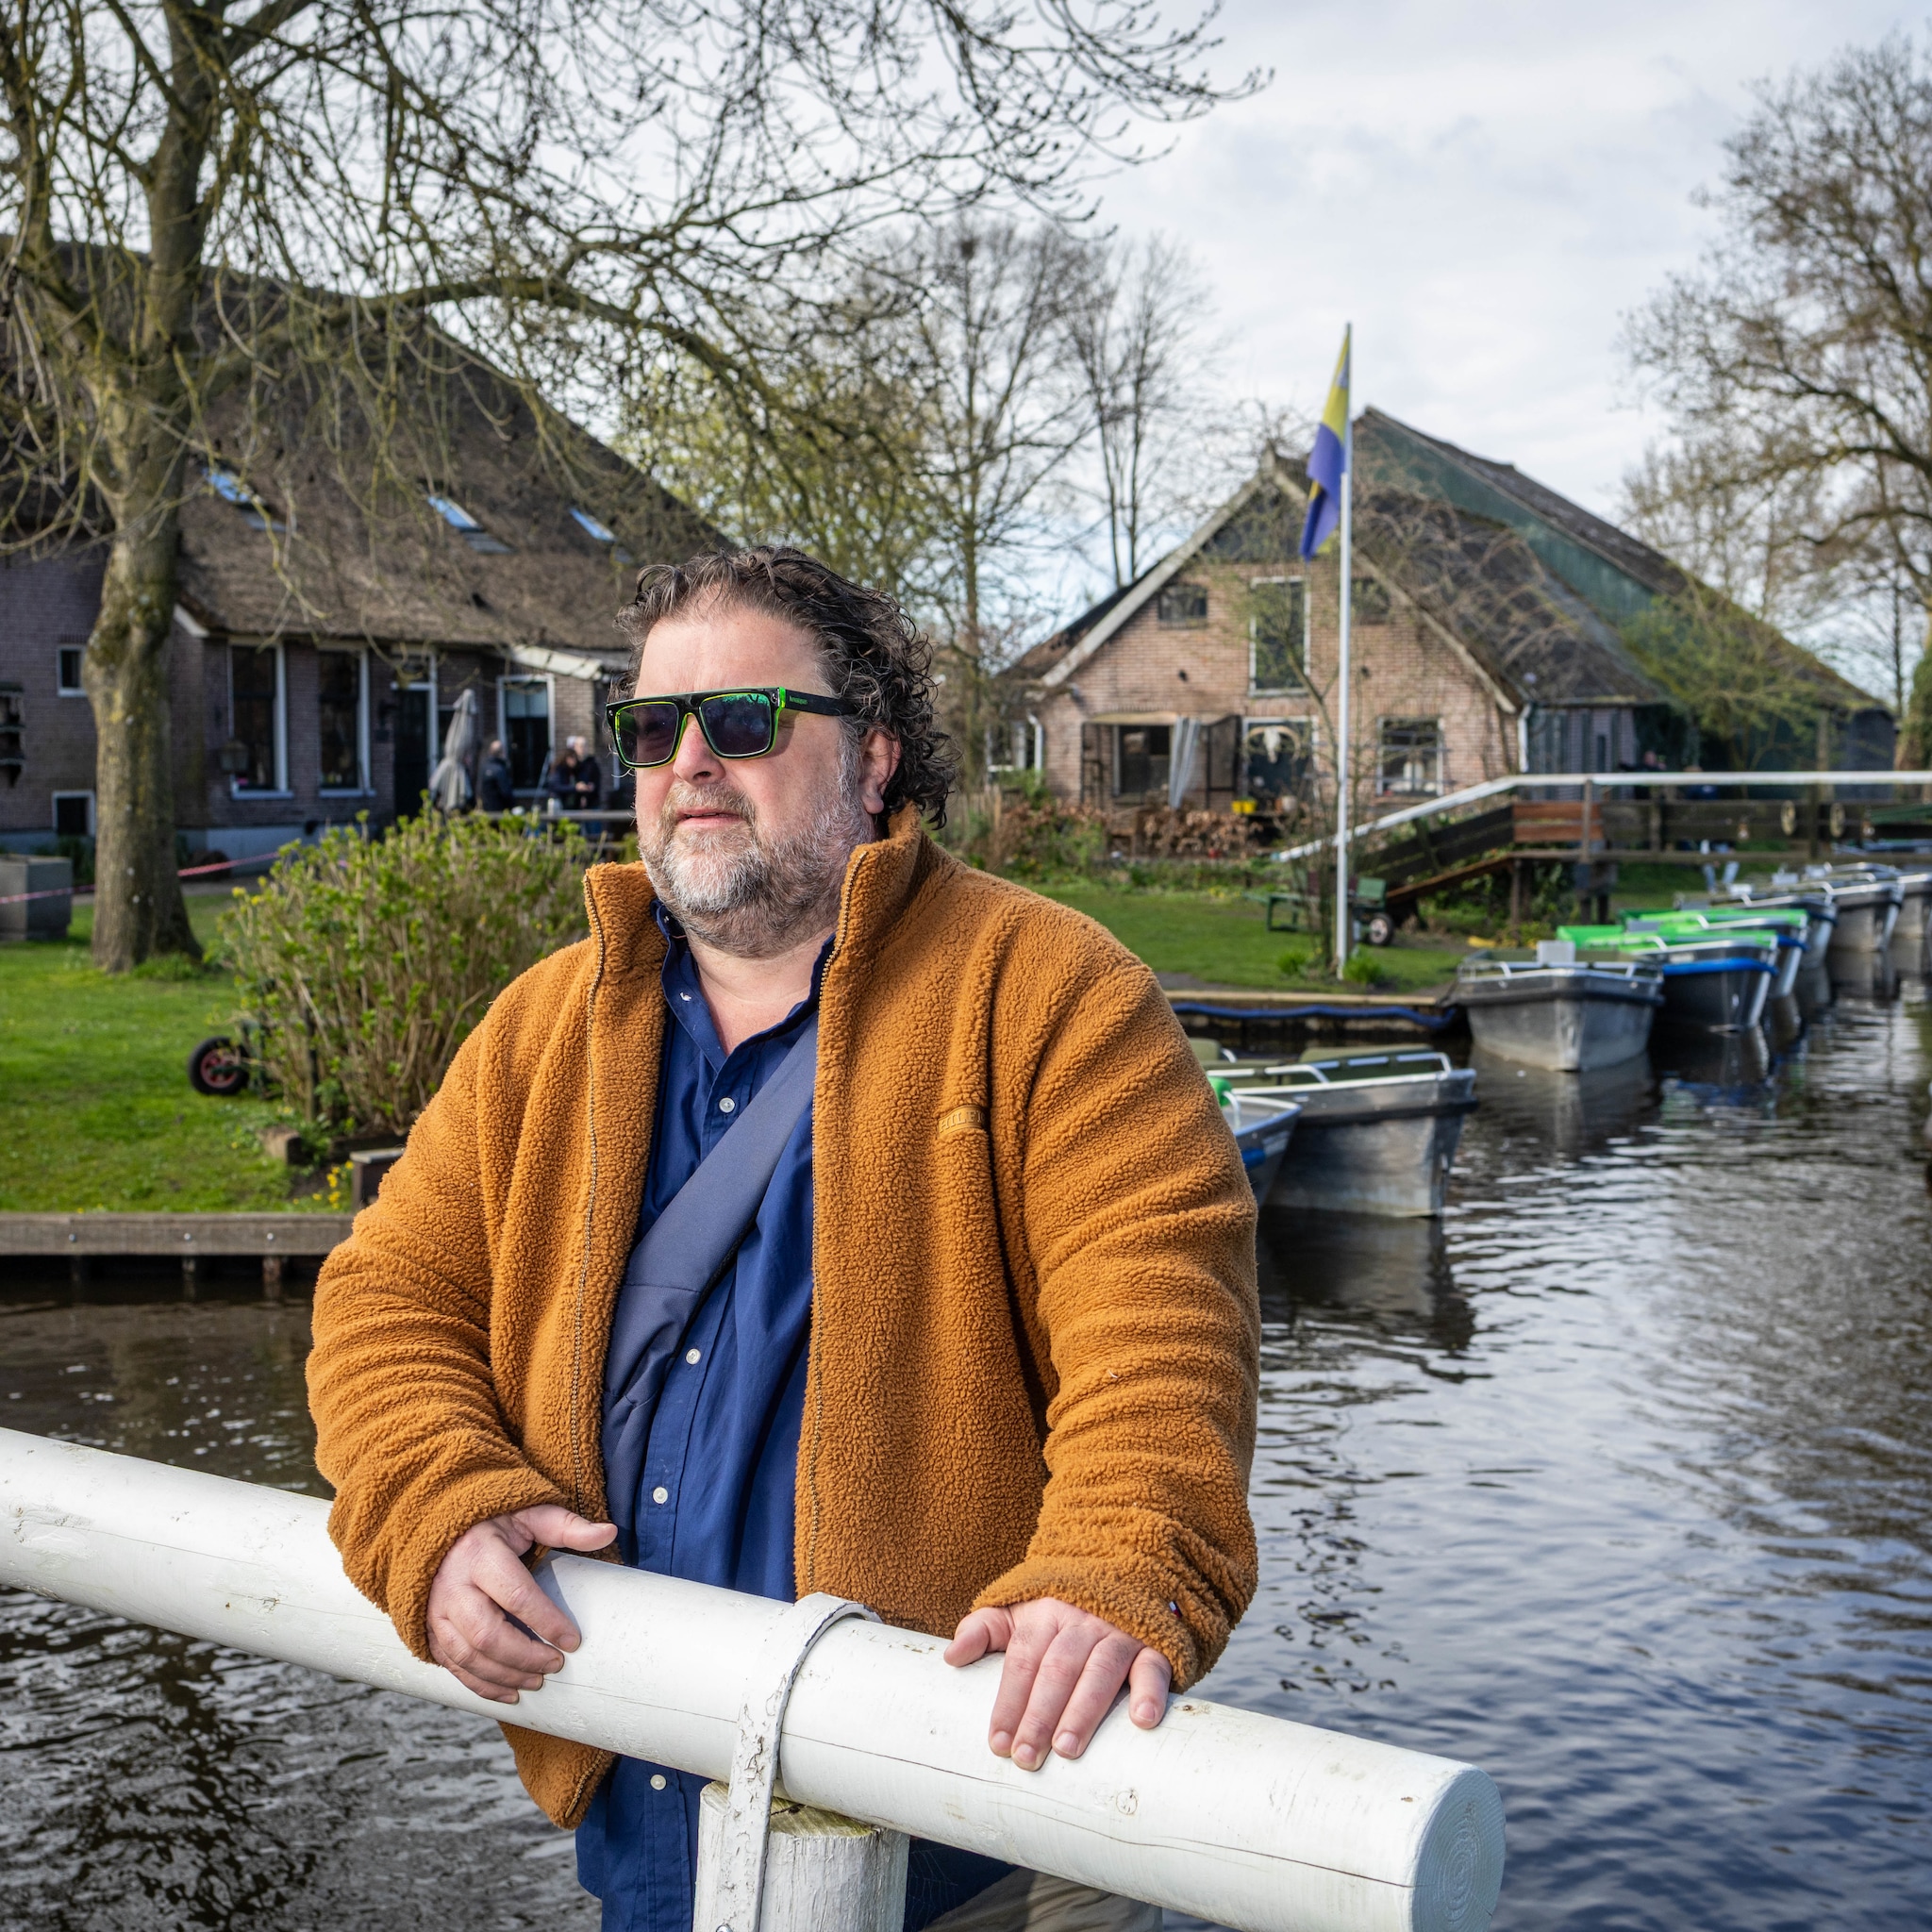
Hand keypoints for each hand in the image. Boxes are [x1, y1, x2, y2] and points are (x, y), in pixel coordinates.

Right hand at [426, 1503, 615, 1703]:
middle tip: (556, 1665)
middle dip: (526, 1657)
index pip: (516, 1595)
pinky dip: (481, 1685)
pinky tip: (509, 1693)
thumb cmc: (493, 1524)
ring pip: (468, 1656)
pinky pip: (453, 1666)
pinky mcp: (430, 1630)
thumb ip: (566, 1526)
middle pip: (488, 1634)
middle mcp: (453, 1585)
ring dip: (505, 1676)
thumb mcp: (528, 1515)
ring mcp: (436, 1611)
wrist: (439, 1532)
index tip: (574, 1641)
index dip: (547, 1621)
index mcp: (480, 1554)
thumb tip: (609, 1533)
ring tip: (538, 1681)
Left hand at [944, 1597, 1171, 1770]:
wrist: (1120, 1568)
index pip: (1022, 1660)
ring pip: (1100, 1670)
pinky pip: (1153, 1665)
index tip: (997, 1743)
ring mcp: (1119, 1632)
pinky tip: (1142, 1720)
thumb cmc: (1062, 1604)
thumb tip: (950, 1657)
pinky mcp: (1153, 1643)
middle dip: (1040, 1716)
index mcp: (1044, 1615)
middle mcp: (1081, 1622)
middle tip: (1027, 1757)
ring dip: (1084, 1711)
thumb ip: (984, 1629)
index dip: (1009, 1702)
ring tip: (1067, 1749)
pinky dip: (1150, 1691)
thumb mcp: (1019, 1609)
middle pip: (1057, 1670)